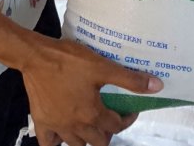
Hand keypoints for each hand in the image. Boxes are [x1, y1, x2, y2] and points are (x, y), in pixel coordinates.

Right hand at [20, 34, 161, 145]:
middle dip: (108, 132)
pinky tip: (62, 134)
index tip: (131, 110)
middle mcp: (75, 125)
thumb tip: (157, 86)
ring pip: (75, 144)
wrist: (36, 56)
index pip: (116, 126)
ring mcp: (57, 126)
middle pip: (97, 141)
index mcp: (92, 114)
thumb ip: (130, 79)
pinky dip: (57, 142)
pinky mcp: (41, 121)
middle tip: (111, 118)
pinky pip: (49, 143)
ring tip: (91, 125)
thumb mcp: (103, 67)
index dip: (128, 120)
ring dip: (86, 139)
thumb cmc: (70, 60)